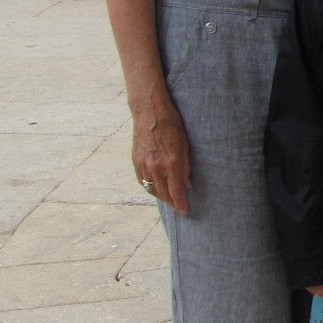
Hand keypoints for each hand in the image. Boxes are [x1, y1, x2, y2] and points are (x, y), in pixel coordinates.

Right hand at [132, 93, 191, 212]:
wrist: (149, 111)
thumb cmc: (172, 124)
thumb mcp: (185, 144)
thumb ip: (186, 166)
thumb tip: (187, 184)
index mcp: (171, 163)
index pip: (176, 191)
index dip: (181, 204)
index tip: (185, 211)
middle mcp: (156, 166)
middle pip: (163, 194)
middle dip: (172, 202)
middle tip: (179, 206)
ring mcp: (144, 164)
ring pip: (151, 189)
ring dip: (161, 196)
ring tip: (169, 198)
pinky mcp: (135, 160)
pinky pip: (142, 181)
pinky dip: (149, 187)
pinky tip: (155, 187)